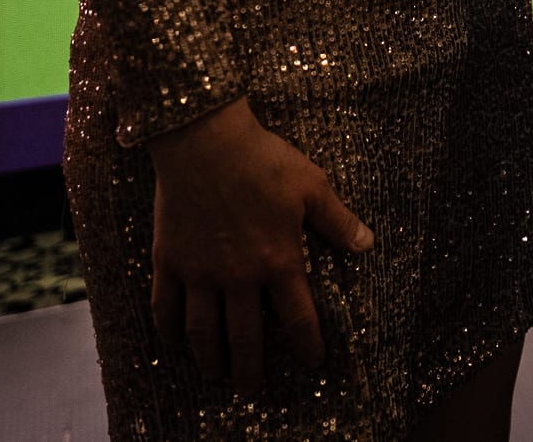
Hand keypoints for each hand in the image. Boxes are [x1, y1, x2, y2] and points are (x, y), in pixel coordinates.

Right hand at [147, 98, 372, 395]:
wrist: (203, 140)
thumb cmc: (263, 159)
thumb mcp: (311, 185)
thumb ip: (337, 221)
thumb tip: (367, 244)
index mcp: (278, 260)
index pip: (298, 317)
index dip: (307, 345)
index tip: (312, 363)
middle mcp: (238, 276)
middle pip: (245, 337)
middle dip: (251, 370)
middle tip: (253, 393)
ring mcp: (200, 272)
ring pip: (203, 331)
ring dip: (211, 359)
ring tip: (216, 374)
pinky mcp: (169, 260)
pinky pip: (166, 306)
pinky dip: (169, 331)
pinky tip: (174, 346)